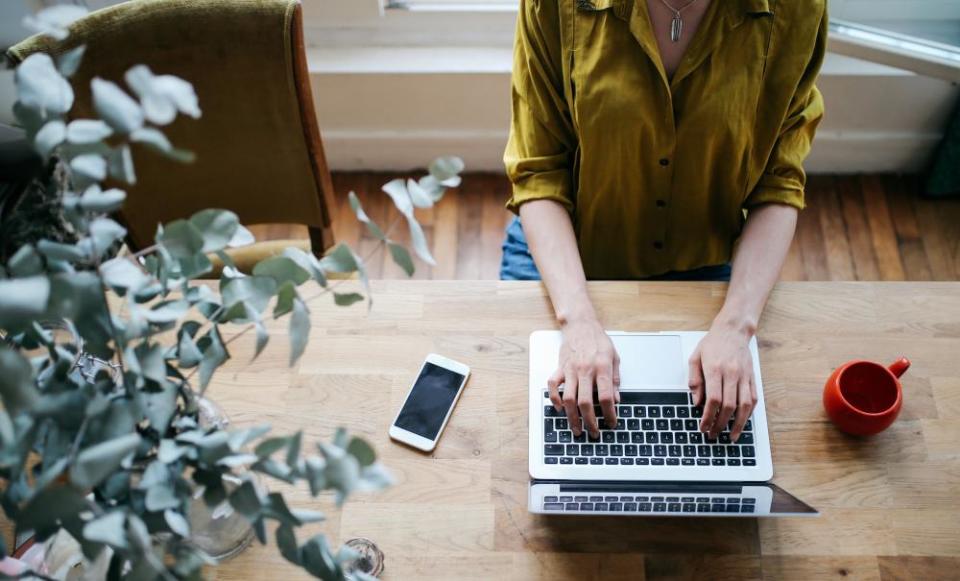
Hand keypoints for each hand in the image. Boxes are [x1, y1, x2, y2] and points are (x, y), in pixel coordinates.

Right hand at [547, 318, 619, 436]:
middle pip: (585, 402)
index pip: (606, 396)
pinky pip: (553, 386)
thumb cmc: (598, 340)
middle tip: (593, 433)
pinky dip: (555, 399)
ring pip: (569, 398)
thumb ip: (615, 379)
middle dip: (589, 421)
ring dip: (572, 417)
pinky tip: (560, 408)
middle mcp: (585, 370)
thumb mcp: (614, 357)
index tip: (612, 423)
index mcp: (601, 367)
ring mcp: (570, 370)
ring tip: (576, 429)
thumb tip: (617, 400)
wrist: (580, 325)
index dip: (610, 413)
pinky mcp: (560, 368)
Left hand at [687, 322, 756, 441]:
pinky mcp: (752, 377)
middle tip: (713, 434)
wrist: (733, 330)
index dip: (708, 416)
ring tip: (732, 436)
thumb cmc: (712, 344)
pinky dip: (748, 413)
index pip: (713, 399)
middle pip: (729, 405)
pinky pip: (753, 399)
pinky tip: (742, 422)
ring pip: (745, 405)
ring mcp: (744, 376)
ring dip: (739, 424)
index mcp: (715, 369)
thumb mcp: (695, 358)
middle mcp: (731, 374)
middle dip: (721, 424)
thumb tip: (696, 402)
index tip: (703, 427)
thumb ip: (694, 380)